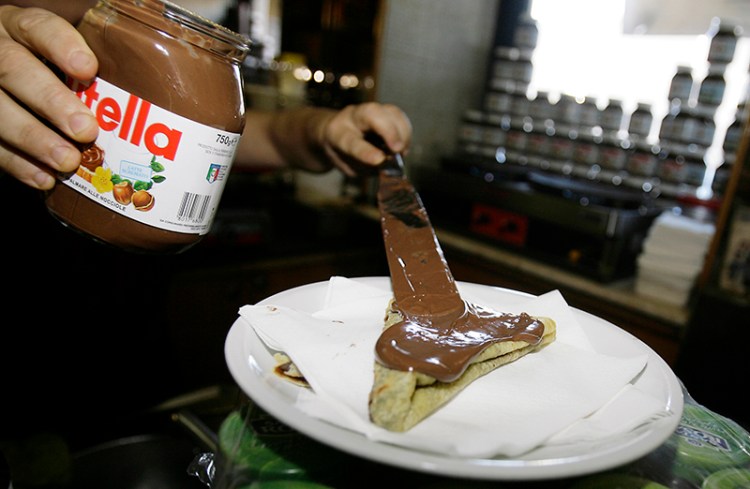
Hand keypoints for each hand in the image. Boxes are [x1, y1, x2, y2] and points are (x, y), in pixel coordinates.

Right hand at [0, 6, 98, 189]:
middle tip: (85, 130)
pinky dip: (18, 163)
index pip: (38, 28)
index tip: (88, 69)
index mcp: (20, 29)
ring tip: (67, 161)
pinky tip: (45, 178)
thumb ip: (91, 72)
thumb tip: (144, 103)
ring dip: (34, 138)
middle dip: (51, 101)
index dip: (62, 46)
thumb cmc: (56, 76)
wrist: (14, 91)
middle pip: (14, 69)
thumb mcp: (67, 60)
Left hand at [319, 102, 411, 175]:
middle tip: (398, 149)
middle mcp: (352, 116)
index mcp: (337, 133)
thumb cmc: (343, 154)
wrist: (337, 134)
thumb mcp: (349, 166)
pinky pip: (399, 116)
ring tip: (402, 151)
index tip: (379, 160)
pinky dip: (406, 132)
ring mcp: (370, 109)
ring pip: (390, 112)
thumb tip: (390, 165)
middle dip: (389, 131)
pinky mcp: (384, 110)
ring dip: (402, 132)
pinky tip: (403, 146)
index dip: (366, 152)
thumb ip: (367, 166)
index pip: (351, 142)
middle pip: (371, 113)